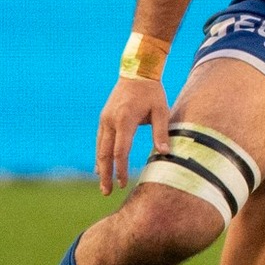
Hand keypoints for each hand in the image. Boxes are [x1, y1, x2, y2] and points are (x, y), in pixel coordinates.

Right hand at [95, 77, 169, 194]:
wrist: (137, 72)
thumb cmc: (152, 92)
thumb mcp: (161, 110)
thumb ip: (161, 132)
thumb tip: (165, 153)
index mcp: (124, 119)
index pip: (120, 151)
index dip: (121, 169)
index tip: (124, 184)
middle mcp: (110, 121)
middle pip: (104, 153)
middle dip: (105, 174)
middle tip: (106, 192)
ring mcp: (104, 119)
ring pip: (99, 148)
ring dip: (101, 166)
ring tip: (103, 184)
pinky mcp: (104, 118)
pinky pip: (100, 140)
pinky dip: (100, 154)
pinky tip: (101, 166)